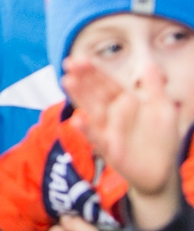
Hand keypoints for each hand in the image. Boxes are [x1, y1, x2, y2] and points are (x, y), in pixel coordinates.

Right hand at [63, 57, 185, 230]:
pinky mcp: (108, 148)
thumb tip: (149, 63)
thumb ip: (155, 87)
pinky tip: (78, 119)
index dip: (94, 71)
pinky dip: (87, 129)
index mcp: (125, 101)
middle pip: (95, 92)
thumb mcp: (163, 109)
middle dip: (82, 78)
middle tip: (69, 64)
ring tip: (68, 81)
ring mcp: (107, 129)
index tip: (79, 59)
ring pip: (91, 109)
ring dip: (79, 96)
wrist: (161, 171)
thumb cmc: (162, 138)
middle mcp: (112, 113)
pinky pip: (96, 137)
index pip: (107, 82)